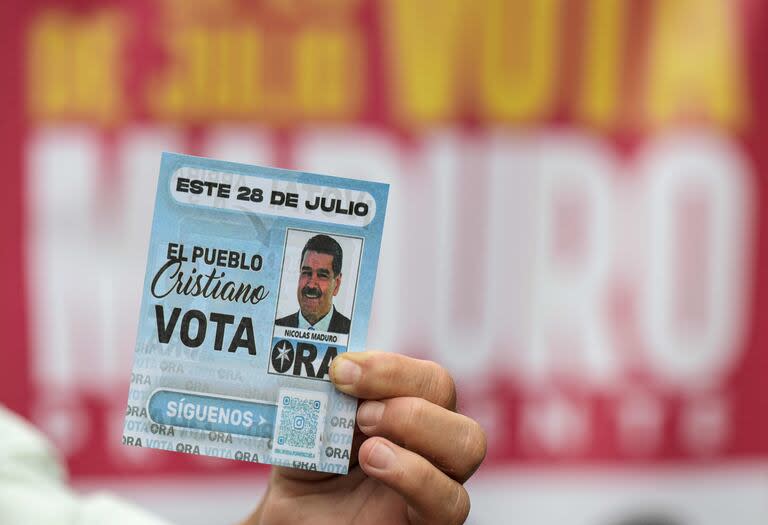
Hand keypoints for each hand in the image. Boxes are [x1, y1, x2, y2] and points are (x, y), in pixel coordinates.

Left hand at [243, 351, 486, 524]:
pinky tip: (376, 464)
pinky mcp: (428, 522)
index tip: (340, 369)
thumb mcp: (308, 422)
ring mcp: (435, 479)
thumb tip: (330, 361)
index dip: (388, 366)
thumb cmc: (305, 466)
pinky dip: (416, 476)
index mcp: (403, 402)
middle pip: (445, 390)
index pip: (420, 373)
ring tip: (367, 443)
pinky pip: (450, 502)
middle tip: (358, 408)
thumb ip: (324, 392)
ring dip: (417, 424)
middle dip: (402, 384)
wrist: (291, 521)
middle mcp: (427, 436)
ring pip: (467, 442)